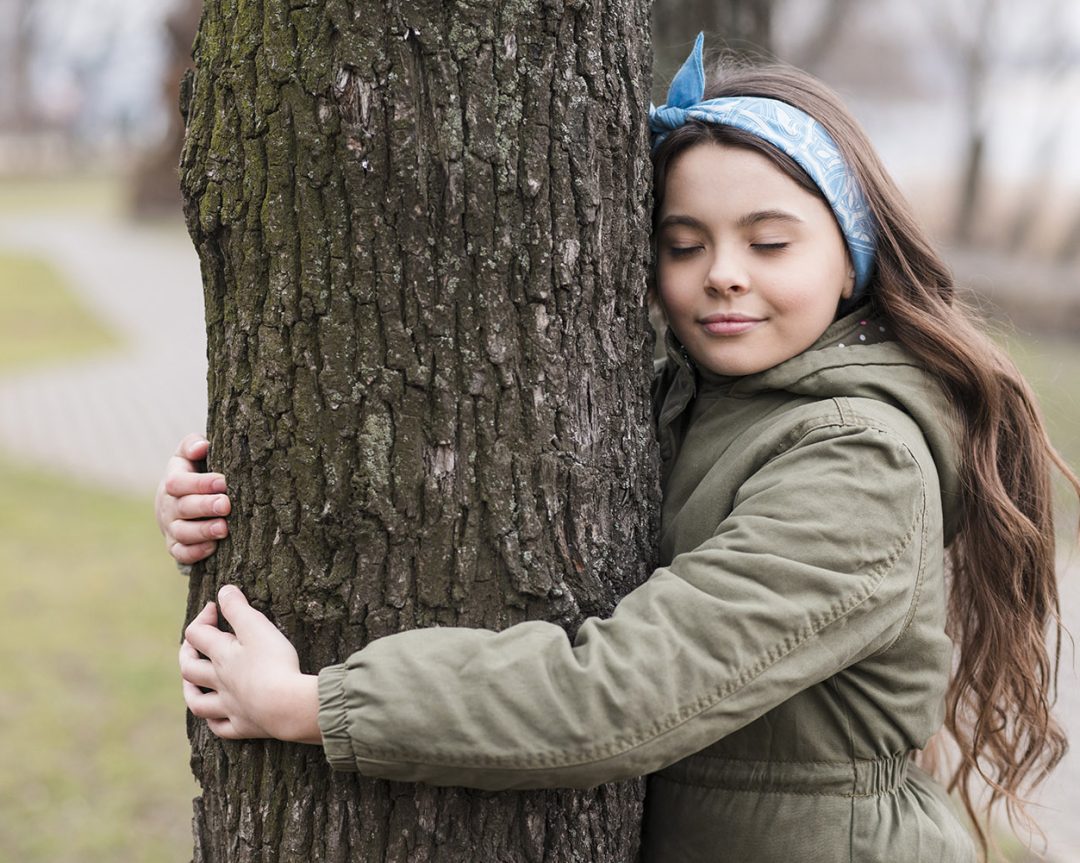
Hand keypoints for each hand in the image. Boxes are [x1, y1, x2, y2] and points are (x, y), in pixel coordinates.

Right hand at [155, 433, 230, 564]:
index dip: (199, 483)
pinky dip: (195, 552)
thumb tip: (202, 446)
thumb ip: (192, 445)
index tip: (222, 482)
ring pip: (182, 533)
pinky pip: (181, 553)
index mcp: (173, 481)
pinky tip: (213, 547)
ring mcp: (171, 527)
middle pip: (182, 508)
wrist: (181, 500)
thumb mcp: (189, 455)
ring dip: (203, 531)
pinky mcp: (176, 545)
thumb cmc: (193, 472)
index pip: (178, 483)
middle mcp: (168, 506)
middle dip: (205, 506)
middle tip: (226, 504)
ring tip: (224, 528)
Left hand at [180, 585, 321, 743]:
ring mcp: (230, 706)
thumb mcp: (257, 627)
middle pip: (190, 668)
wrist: (287, 706)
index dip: (203, 616)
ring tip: (191, 683)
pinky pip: (221, 728)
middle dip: (187, 653)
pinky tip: (218, 716)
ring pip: (198, 702)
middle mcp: (220, 681)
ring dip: (191, 690)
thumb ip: (238, 608)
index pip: (198, 633)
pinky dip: (215, 722)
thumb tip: (223, 591)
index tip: (218, 607)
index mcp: (222, 656)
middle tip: (194, 643)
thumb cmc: (274, 663)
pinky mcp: (245, 726)